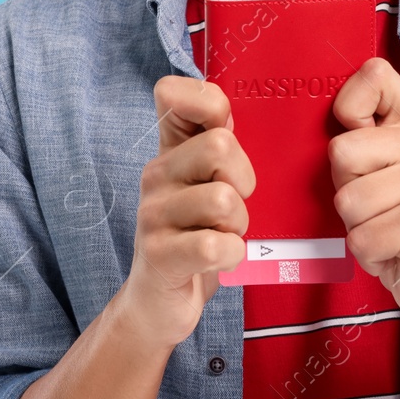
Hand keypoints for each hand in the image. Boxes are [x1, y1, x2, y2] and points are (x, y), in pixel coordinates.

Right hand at [117, 75, 254, 350]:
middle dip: (244, 180)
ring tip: (224, 235)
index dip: (209, 102)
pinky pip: (215, 244)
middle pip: (220, 146)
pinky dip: (231, 254)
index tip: (225, 131)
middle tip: (235, 206)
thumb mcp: (208, 184)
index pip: (173, 94)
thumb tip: (246, 108)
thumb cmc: (196, 236)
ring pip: (223, 199)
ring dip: (238, 224)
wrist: (159, 304)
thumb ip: (222, 147)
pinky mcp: (160, 255)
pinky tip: (221, 259)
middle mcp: (156, 175)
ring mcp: (153, 215)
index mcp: (170, 151)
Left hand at [329, 58, 399, 335]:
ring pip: (348, 200)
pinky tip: (392, 250)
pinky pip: (361, 237)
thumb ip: (363, 135)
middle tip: (377, 205)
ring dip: (358, 226)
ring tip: (386, 228)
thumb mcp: (384, 167)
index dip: (347, 109)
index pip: (373, 76)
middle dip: (347, 188)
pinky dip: (368, 253)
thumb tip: (320, 108)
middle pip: (342, 151)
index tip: (362, 143)